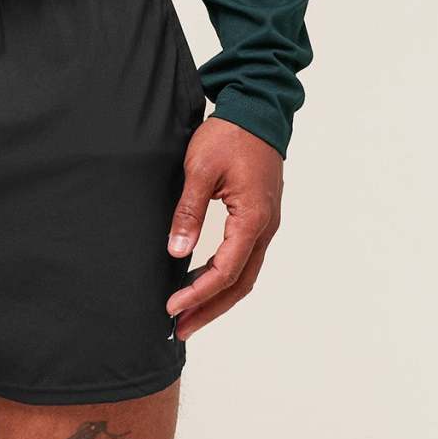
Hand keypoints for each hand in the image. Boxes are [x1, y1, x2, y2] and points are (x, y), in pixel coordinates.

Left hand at [165, 114, 282, 339]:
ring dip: (217, 297)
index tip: (172, 308)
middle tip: (180, 329)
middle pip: (239, 284)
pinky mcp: (259, 217)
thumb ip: (189, 211)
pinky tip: (204, 281)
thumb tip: (176, 251)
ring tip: (189, 315)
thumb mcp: (201, 169)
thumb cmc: (229, 135)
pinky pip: (245, 258)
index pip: (225, 271)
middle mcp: (265, 228)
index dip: (197, 293)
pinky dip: (225, 277)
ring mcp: (265, 224)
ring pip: (244, 274)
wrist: (257, 109)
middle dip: (209, 309)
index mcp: (252, 219)